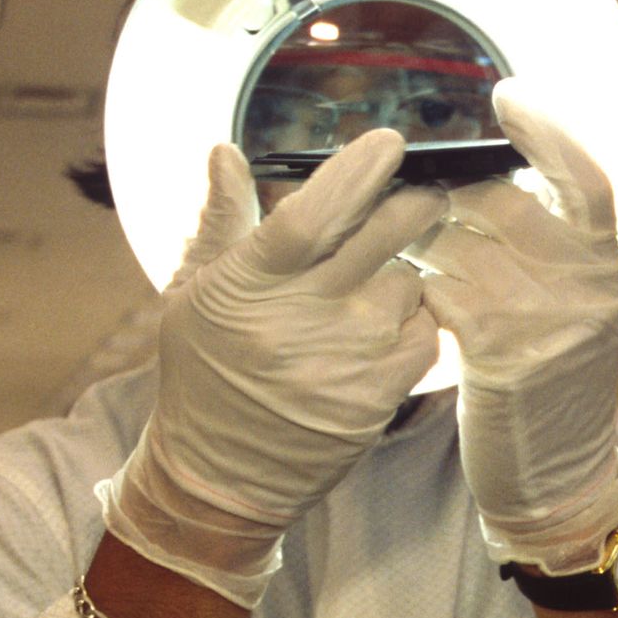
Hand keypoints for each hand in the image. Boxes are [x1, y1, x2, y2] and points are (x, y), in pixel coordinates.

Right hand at [99, 129, 445, 607]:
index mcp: (251, 284)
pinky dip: (415, 321)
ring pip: (410, 281)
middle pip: (384, 236)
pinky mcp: (378, 397)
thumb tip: (225, 152)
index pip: (313, 214)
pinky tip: (386, 327)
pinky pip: (424, 334)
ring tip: (373, 287)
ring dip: (403, 272)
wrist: (220, 476)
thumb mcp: (193, 295)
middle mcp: (303, 318)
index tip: (388, 142)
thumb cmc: (205, 374)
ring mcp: (347, 360)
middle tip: (418, 195)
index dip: (356, 171)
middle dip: (411, 204)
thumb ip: (221, 222)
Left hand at [412, 79, 617, 573]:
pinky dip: (415, 287)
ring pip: (460, 245)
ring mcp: (548, 320)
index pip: (586, 179)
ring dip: (417, 240)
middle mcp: (583, 286)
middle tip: (406, 196)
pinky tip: (399, 291)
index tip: (506, 94)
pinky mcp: (505, 356)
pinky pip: (443, 294)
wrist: (558, 480)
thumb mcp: (566, 315)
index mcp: (601, 268)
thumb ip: (539, 254)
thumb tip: (480, 188)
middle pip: (502, 203)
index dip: (548, 130)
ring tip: (391, 243)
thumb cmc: (548, 392)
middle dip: (447, 197)